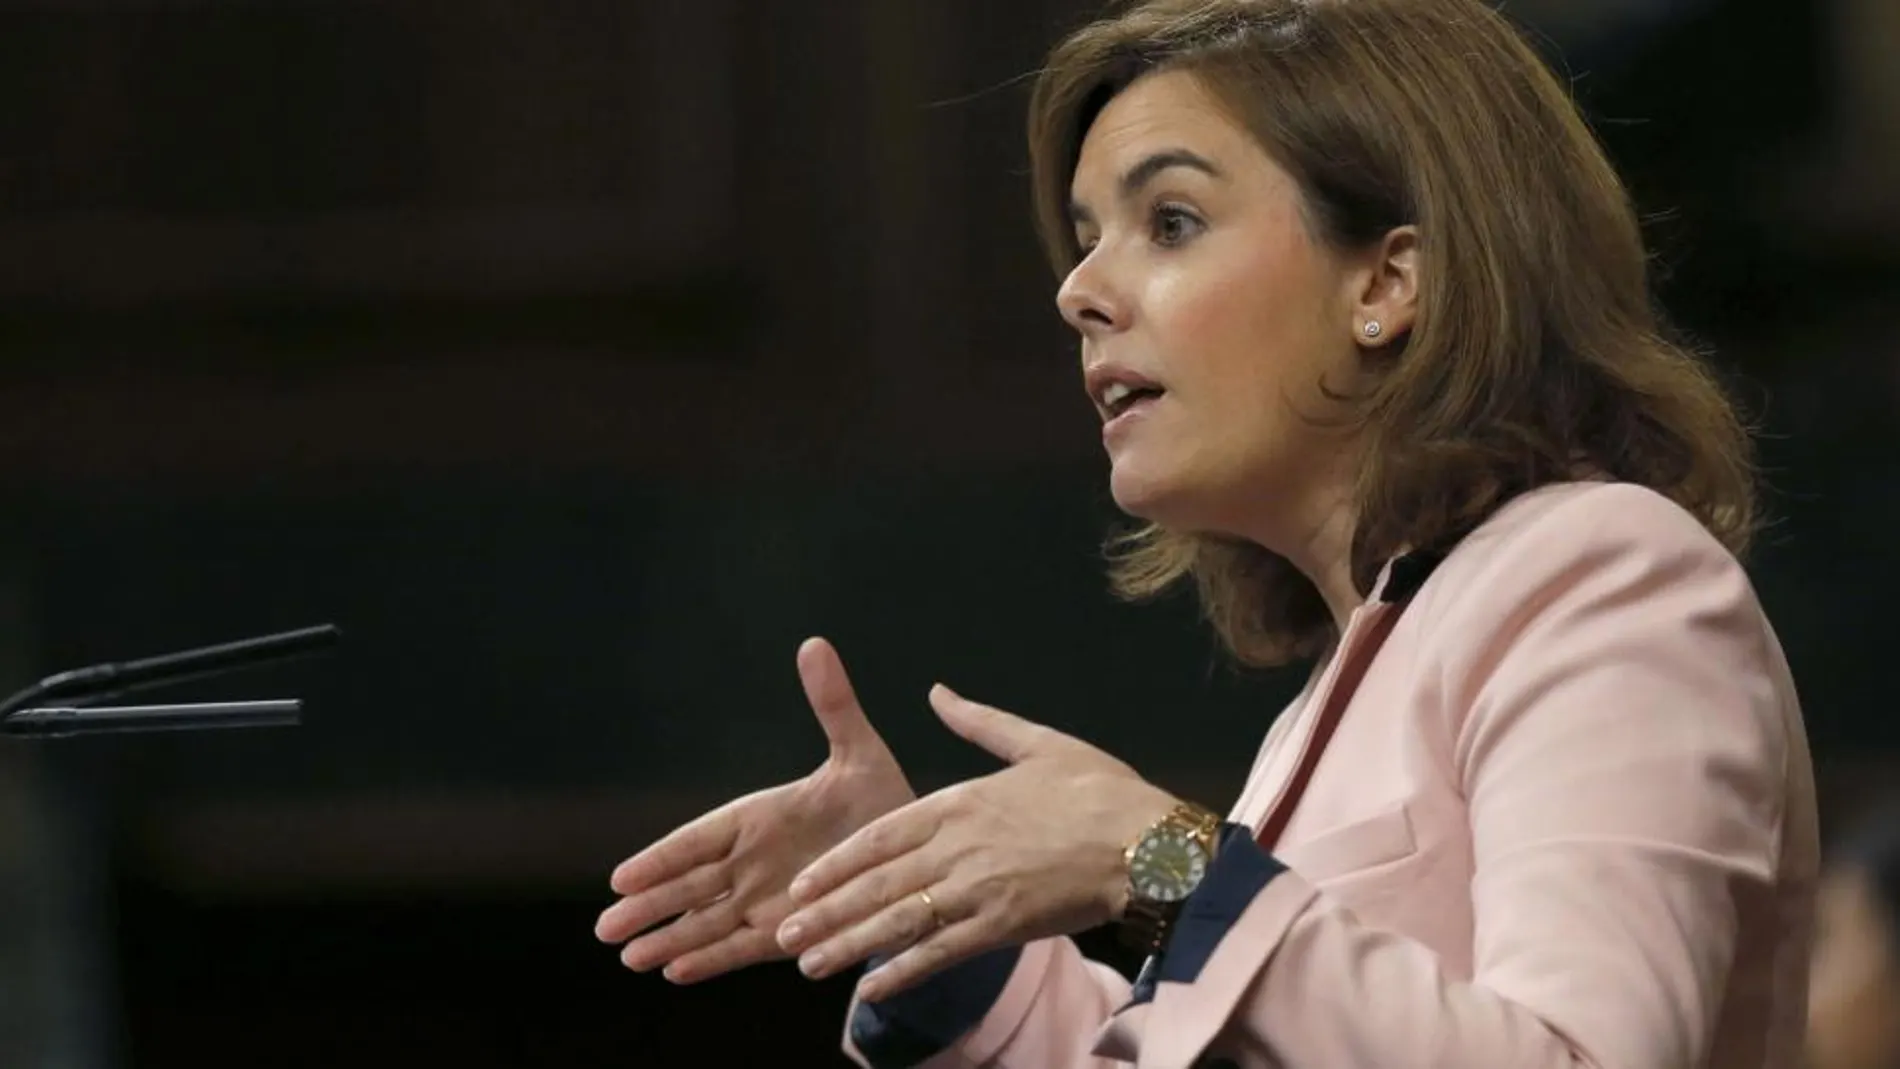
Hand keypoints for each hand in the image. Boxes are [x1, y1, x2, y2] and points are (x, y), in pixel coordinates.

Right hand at [594, 638, 914, 983]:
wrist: (918, 851)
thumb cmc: (882, 797)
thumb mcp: (858, 749)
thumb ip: (832, 704)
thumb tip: (814, 645)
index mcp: (758, 817)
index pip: (699, 839)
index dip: (662, 859)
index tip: (622, 878)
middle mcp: (752, 862)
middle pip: (689, 887)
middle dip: (649, 907)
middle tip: (605, 928)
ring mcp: (765, 900)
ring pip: (706, 922)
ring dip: (670, 939)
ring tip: (629, 959)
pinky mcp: (786, 932)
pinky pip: (741, 947)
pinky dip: (712, 960)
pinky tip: (675, 974)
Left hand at [774, 684, 1176, 1002]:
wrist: (1148, 841)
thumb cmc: (1099, 789)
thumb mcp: (1037, 742)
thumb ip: (979, 722)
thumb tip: (938, 692)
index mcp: (961, 801)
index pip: (881, 835)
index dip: (837, 862)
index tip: (802, 882)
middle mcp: (958, 847)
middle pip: (877, 883)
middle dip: (827, 911)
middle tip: (784, 934)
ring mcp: (977, 890)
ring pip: (897, 922)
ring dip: (850, 945)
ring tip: (810, 964)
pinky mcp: (1002, 925)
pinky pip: (940, 953)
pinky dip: (902, 972)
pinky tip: (872, 988)